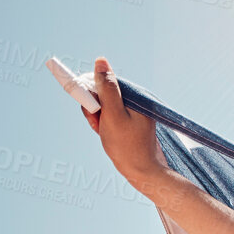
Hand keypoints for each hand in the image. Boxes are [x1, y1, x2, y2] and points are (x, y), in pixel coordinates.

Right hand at [82, 57, 167, 187]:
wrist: (141, 172)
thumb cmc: (126, 145)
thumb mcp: (112, 114)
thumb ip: (107, 88)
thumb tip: (101, 61)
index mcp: (135, 96)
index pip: (105, 82)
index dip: (93, 95)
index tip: (92, 108)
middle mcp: (136, 101)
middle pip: (103, 94)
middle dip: (95, 109)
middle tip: (100, 124)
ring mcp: (133, 112)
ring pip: (103, 106)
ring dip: (97, 118)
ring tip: (104, 132)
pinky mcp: (129, 121)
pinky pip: (108, 117)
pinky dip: (103, 125)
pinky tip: (107, 135)